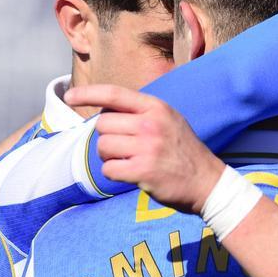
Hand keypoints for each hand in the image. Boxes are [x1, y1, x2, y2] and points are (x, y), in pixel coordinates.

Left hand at [64, 85, 224, 213]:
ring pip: (103, 146)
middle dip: (107, 138)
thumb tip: (105, 111)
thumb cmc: (183, 151)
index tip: (70, 97)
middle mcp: (151, 124)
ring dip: (109, 157)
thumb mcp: (169, 120)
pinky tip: (130, 174)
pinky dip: (114, 173)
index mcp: (156, 107)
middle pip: (103, 124)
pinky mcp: (143, 171)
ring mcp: (147, 147)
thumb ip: (141, 112)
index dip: (88, 94)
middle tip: (124, 148)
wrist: (207, 182)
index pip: (114, 94)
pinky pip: (109, 169)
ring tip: (128, 161)